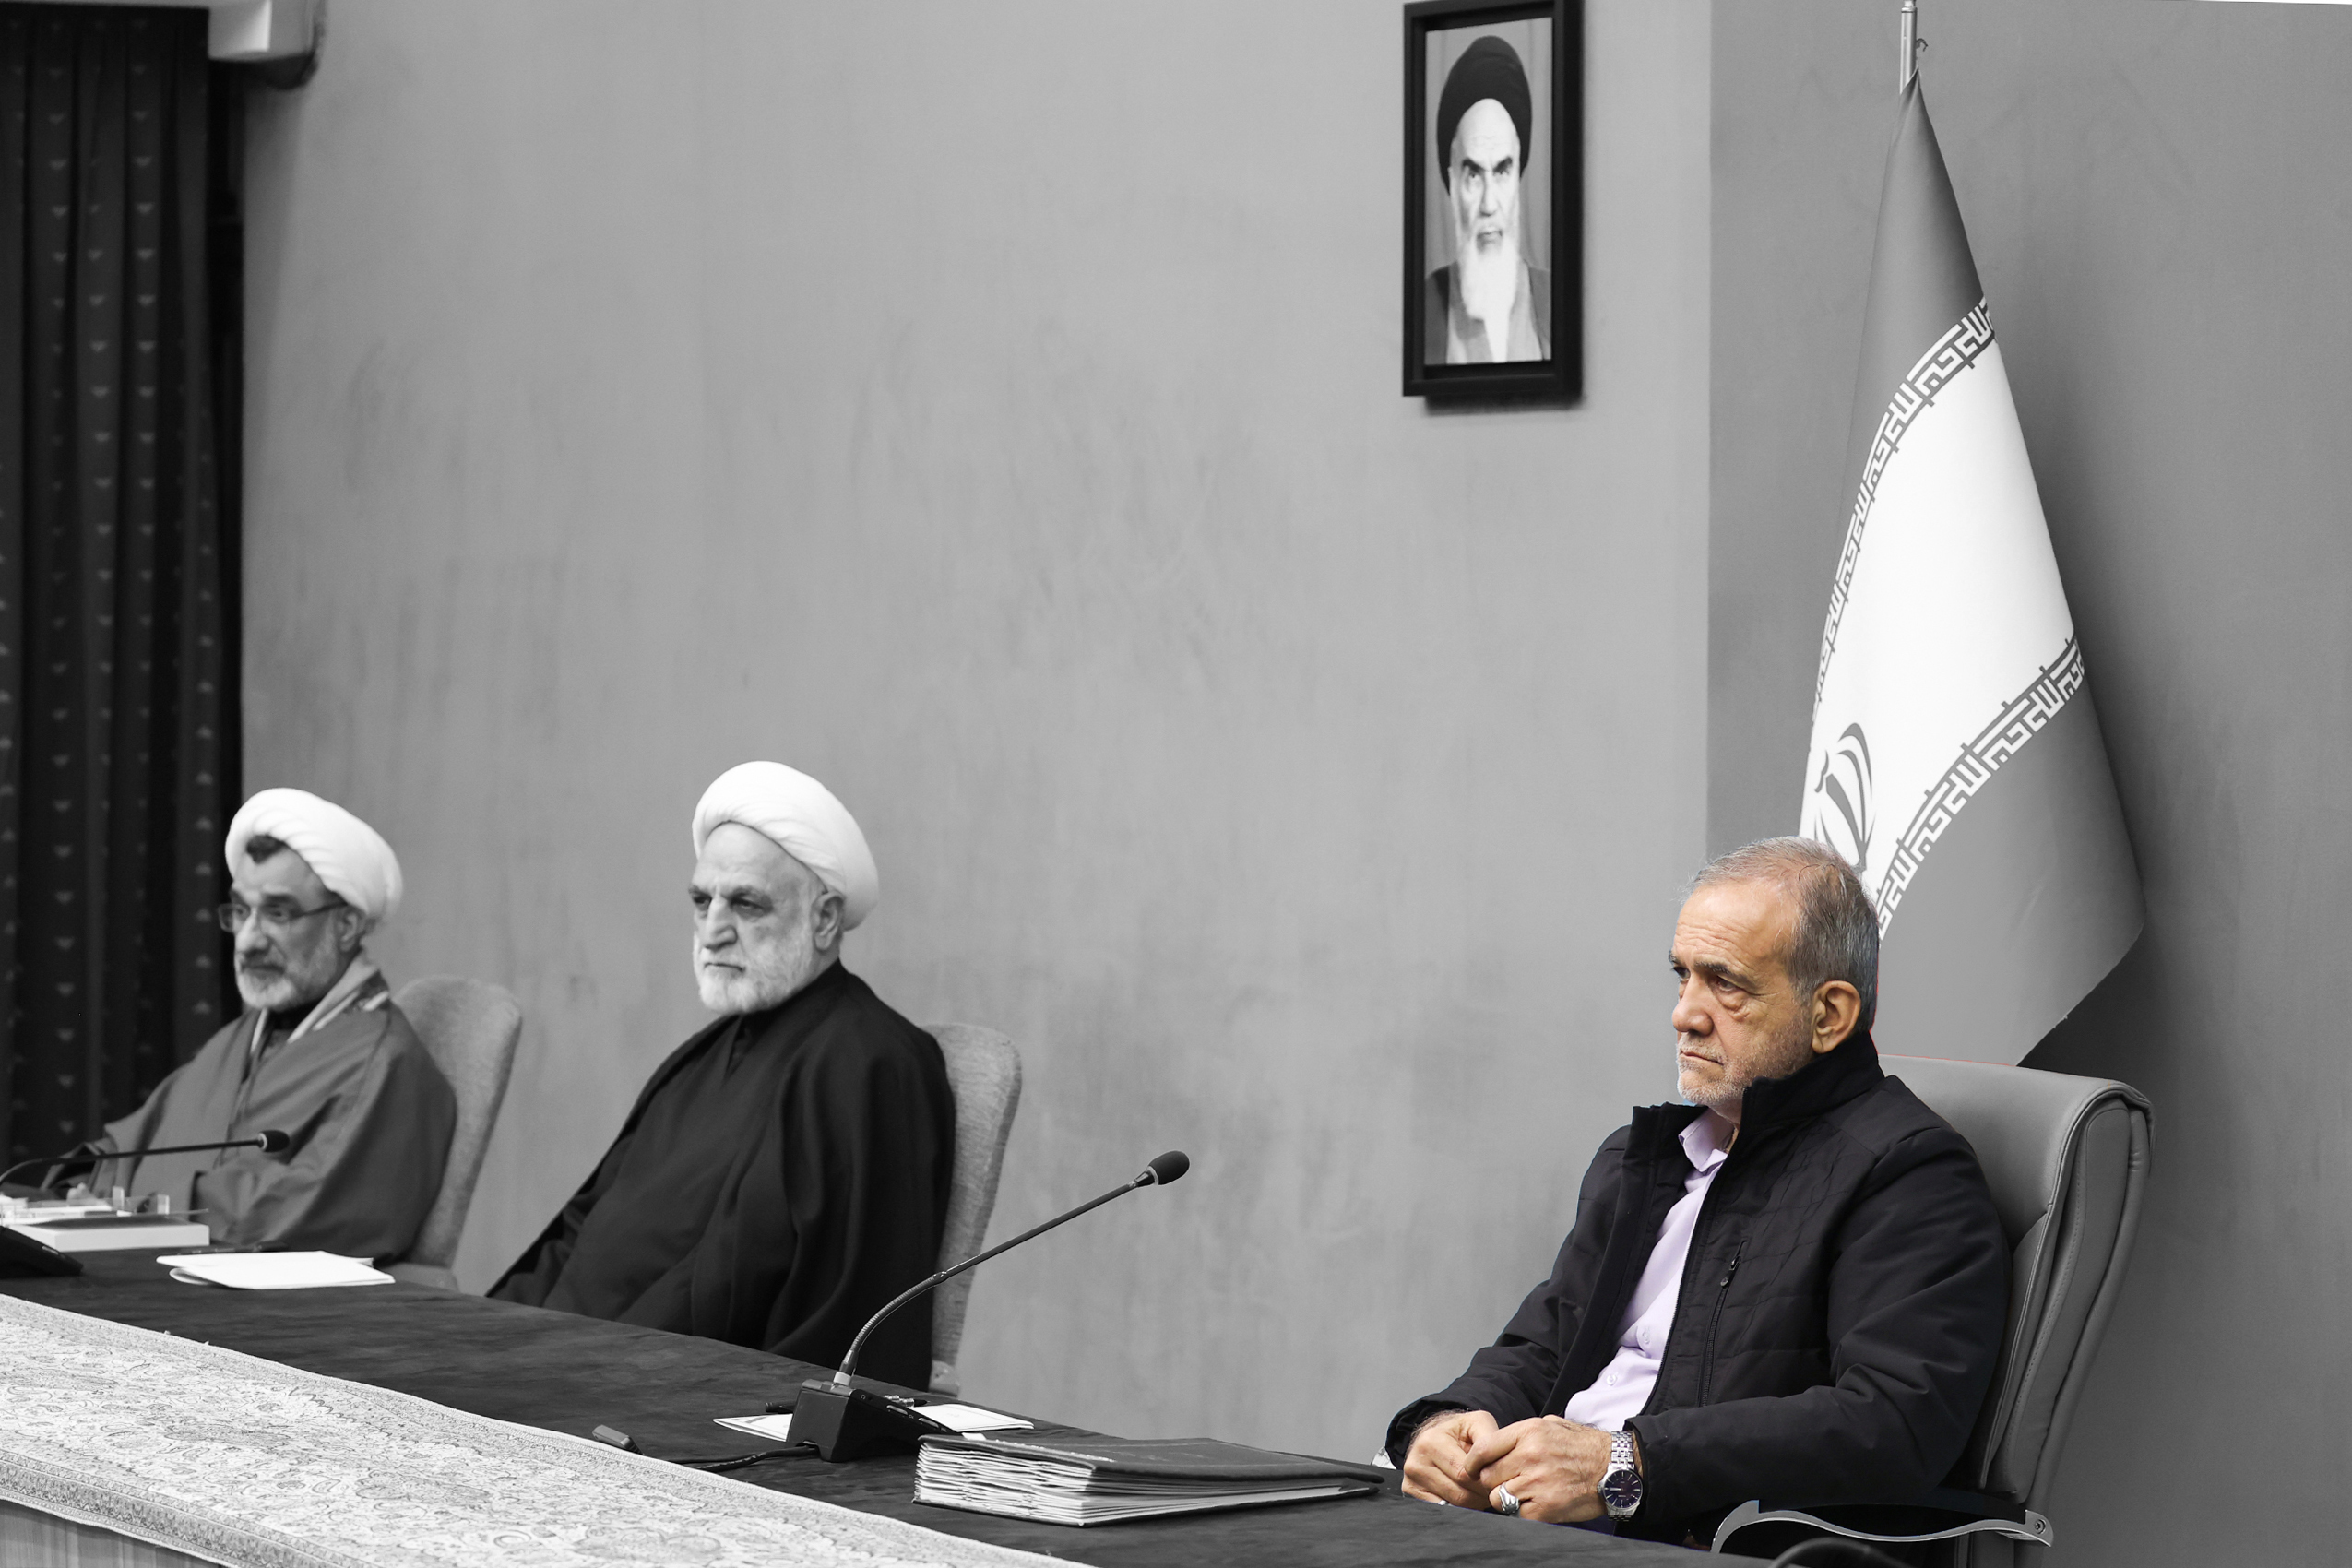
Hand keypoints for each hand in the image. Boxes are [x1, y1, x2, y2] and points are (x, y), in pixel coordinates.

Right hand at [1400, 1409, 1498, 1507]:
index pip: (1465, 1474)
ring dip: (1473, 1504)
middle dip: (1481, 1495)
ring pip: (1453, 1505)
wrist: (1437, 1433)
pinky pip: (1442, 1510)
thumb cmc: (1459, 1431)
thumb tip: (1500, 1460)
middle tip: (1492, 1489)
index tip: (1496, 1478)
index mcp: (1432, 1441)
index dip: (1486, 1481)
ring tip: (1479, 1491)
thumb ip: (1489, 1437)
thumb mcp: (1476, 1423)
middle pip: (1460, 1494)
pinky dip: (1458, 1508)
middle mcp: (1417, 1461)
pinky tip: (1464, 1495)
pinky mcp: (1411, 1492)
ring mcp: (1411, 1479)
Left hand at [1466, 1415, 1617, 1522]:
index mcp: (1529, 1432)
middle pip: (1487, 1476)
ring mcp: (1537, 1483)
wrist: (1615, 1469)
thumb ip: (1523, 1433)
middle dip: (1492, 1481)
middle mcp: (1530, 1456)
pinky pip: (1517, 1515)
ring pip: (1498, 1497)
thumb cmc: (1583, 1446)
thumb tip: (1498, 1443)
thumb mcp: (1552, 1425)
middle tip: (1506, 1482)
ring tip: (1522, 1493)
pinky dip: (1522, 1512)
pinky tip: (1535, 1504)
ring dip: (1506, 1498)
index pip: (1483, 1448)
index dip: (1472, 1462)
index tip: (1470, 1469)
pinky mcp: (1546, 1508)